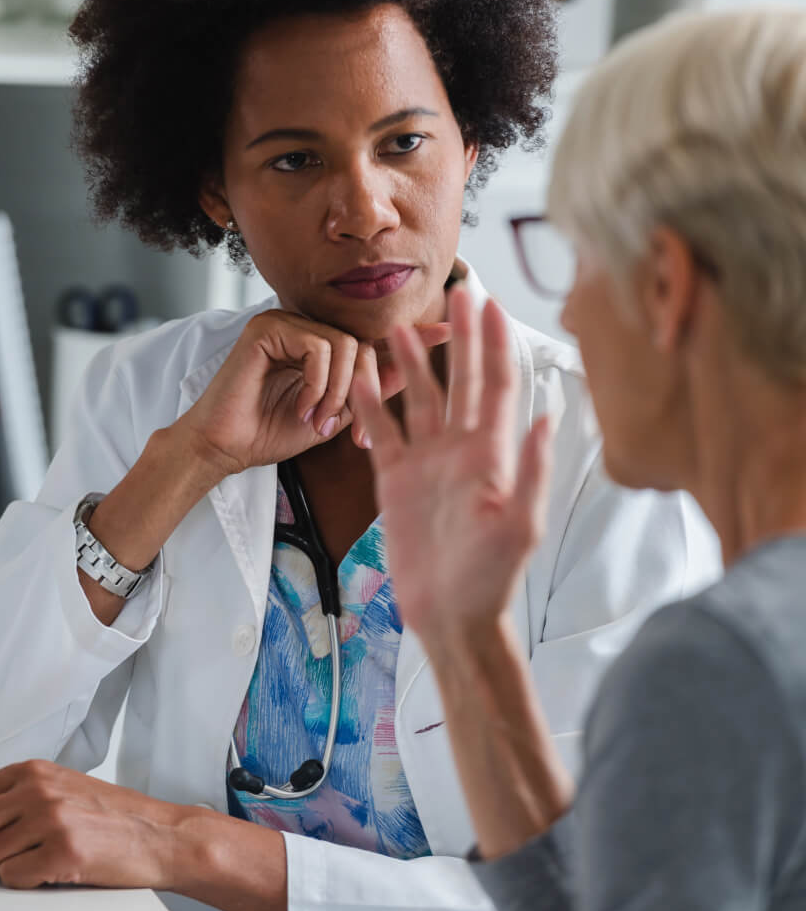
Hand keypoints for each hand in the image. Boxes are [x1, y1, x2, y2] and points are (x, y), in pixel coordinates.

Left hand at [0, 761, 204, 890]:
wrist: (164, 836)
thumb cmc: (116, 818)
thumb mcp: (62, 789)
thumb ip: (17, 797)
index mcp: (33, 771)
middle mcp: (37, 789)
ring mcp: (50, 819)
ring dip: (0, 872)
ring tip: (34, 866)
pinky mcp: (64, 851)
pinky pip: (11, 879)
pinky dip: (24, 884)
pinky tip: (51, 873)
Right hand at [183, 307, 450, 473]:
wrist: (225, 448)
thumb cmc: (271, 433)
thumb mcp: (335, 415)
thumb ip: (368, 390)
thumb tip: (412, 370)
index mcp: (323, 345)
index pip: (374, 335)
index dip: (414, 333)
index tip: (452, 331)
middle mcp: (306, 326)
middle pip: (365, 343)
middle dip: (367, 391)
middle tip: (354, 436)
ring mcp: (286, 322)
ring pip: (345, 344)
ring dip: (339, 393)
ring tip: (319, 423)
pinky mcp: (268, 326)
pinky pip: (318, 346)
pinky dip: (318, 383)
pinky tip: (303, 409)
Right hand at [351, 287, 552, 640]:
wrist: (452, 617)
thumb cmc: (491, 578)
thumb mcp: (520, 526)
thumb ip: (531, 470)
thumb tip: (548, 417)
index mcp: (491, 455)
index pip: (495, 385)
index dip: (493, 344)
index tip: (490, 304)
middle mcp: (460, 451)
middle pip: (460, 381)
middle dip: (459, 338)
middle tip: (456, 293)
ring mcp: (428, 464)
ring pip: (419, 400)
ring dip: (412, 365)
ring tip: (401, 329)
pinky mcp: (397, 482)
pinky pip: (383, 435)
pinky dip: (371, 407)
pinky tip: (361, 380)